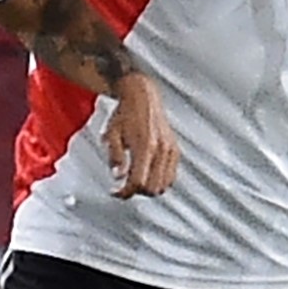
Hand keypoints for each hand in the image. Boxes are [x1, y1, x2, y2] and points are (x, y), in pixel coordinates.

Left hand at [101, 73, 177, 197]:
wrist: (142, 96)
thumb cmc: (125, 113)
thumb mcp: (112, 134)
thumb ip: (115, 157)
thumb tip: (118, 176)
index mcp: (145, 145)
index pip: (138, 181)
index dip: (125, 192)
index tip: (115, 192)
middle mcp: (161, 149)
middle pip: (152, 188)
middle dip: (135, 192)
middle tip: (123, 187)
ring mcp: (171, 150)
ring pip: (163, 185)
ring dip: (148, 189)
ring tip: (134, 181)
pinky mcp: (175, 150)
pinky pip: (171, 176)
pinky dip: (159, 182)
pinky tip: (146, 176)